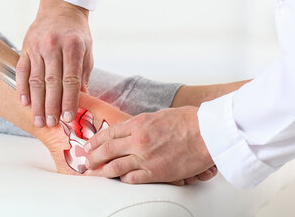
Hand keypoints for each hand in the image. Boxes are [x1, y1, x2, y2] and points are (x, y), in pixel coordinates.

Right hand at [17, 0, 91, 127]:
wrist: (60, 7)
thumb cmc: (77, 32)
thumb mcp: (87, 50)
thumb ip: (83, 75)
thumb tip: (83, 101)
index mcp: (73, 47)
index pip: (70, 80)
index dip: (69, 101)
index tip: (68, 118)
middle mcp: (53, 46)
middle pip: (51, 82)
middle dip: (51, 106)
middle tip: (51, 124)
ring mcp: (37, 47)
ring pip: (36, 80)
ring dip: (36, 102)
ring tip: (38, 119)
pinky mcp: (26, 47)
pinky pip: (22, 71)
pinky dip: (22, 87)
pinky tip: (24, 102)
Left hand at [85, 106, 213, 183]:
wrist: (208, 133)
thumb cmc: (189, 121)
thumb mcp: (158, 115)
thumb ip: (141, 123)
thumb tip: (129, 129)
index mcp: (138, 123)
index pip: (109, 133)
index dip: (95, 140)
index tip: (88, 145)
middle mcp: (138, 140)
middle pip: (106, 149)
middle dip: (92, 156)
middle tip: (85, 160)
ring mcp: (146, 157)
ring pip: (114, 166)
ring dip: (101, 170)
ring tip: (92, 172)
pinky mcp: (156, 172)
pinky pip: (132, 178)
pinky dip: (122, 179)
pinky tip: (117, 179)